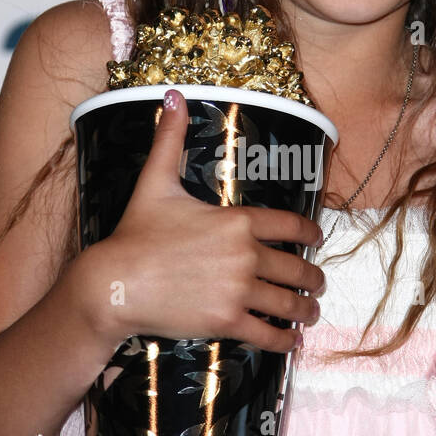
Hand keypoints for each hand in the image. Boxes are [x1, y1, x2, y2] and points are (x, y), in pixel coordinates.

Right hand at [79, 88, 323, 353]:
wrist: (116, 283)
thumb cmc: (135, 233)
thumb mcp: (156, 182)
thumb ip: (170, 139)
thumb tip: (172, 95)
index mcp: (237, 221)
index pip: (290, 226)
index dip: (311, 233)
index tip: (319, 240)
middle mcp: (245, 255)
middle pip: (296, 268)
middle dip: (313, 277)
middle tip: (318, 283)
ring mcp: (238, 290)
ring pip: (288, 302)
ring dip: (305, 309)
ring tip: (310, 312)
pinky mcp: (227, 321)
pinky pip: (268, 333)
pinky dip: (284, 340)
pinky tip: (291, 341)